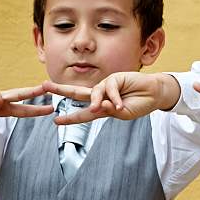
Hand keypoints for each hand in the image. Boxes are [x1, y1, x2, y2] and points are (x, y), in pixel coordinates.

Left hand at [44, 72, 180, 124]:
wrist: (154, 95)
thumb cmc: (139, 105)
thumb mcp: (122, 114)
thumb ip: (109, 111)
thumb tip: (96, 107)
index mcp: (102, 106)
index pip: (83, 112)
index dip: (70, 117)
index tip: (56, 121)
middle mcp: (101, 95)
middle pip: (77, 93)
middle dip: (60, 90)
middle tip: (45, 86)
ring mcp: (107, 85)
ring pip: (92, 93)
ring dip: (95, 102)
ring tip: (100, 109)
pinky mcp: (114, 78)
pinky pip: (109, 89)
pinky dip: (114, 98)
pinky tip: (121, 104)